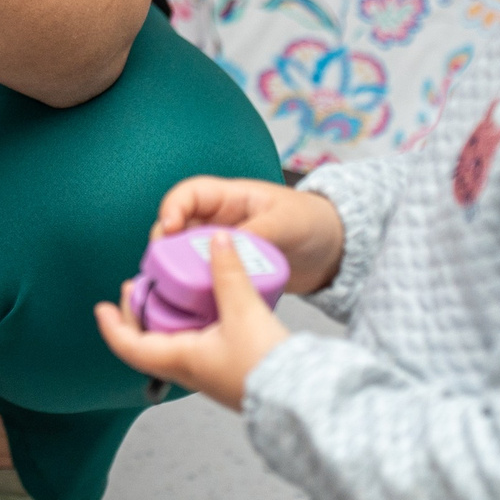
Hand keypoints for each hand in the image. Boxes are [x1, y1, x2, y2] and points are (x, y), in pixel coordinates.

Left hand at [94, 225, 292, 410]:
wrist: (301, 398)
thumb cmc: (267, 367)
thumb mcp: (244, 311)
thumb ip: (227, 273)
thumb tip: (217, 240)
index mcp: (181, 359)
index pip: (130, 346)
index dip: (112, 326)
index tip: (101, 308)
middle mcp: (188, 369)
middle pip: (147, 343)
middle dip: (138, 314)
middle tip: (137, 289)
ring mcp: (206, 372)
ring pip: (170, 343)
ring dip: (163, 318)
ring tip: (166, 292)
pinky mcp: (225, 369)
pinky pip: (194, 344)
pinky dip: (188, 323)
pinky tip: (201, 308)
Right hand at [154, 175, 346, 294]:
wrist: (333, 251)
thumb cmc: (312, 222)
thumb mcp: (286, 222)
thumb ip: (257, 232)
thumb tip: (228, 247)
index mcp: (228, 198)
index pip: (188, 195)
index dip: (172, 208)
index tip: (170, 229)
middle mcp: (217, 222)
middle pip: (177, 229)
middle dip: (167, 247)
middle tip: (167, 269)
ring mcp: (221, 248)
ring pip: (185, 257)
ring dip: (179, 272)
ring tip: (180, 291)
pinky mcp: (228, 273)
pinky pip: (204, 279)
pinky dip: (197, 290)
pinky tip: (198, 303)